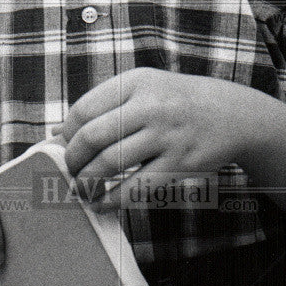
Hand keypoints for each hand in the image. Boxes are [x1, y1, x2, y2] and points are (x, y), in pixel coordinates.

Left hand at [59, 67, 245, 209]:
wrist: (229, 113)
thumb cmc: (175, 101)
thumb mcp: (142, 89)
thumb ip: (101, 107)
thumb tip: (55, 133)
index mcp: (135, 82)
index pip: (84, 109)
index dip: (67, 134)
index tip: (64, 148)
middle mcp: (149, 105)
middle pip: (92, 136)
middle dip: (73, 160)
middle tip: (70, 171)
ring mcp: (165, 135)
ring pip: (110, 164)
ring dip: (87, 182)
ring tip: (82, 189)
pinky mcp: (178, 163)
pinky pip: (135, 188)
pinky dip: (112, 200)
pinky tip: (102, 204)